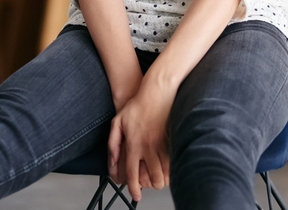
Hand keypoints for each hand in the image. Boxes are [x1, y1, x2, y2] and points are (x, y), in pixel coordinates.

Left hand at [107, 82, 173, 201]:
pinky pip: (174, 162)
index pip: (132, 173)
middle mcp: (148, 147)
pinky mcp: (173, 140)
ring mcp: (162, 144)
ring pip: (165, 174)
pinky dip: (172, 169)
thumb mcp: (118, 122)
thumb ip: (113, 144)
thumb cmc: (137, 105)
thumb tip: (113, 162)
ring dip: (162, 179)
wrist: (157, 91)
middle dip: (152, 185)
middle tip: (150, 182)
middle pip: (152, 178)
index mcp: (134, 144)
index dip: (134, 188)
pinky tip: (168, 167)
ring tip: (159, 176)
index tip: (136, 195)